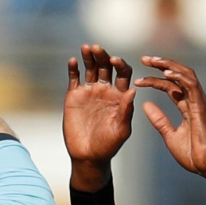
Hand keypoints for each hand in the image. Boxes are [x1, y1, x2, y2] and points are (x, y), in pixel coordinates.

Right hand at [64, 44, 135, 191]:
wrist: (88, 156)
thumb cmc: (108, 145)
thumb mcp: (121, 129)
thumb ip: (126, 110)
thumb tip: (132, 90)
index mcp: (120, 95)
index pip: (123, 73)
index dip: (120, 64)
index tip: (115, 60)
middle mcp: (106, 89)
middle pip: (105, 66)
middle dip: (102, 55)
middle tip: (97, 48)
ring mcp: (89, 91)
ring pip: (90, 68)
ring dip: (88, 57)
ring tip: (86, 48)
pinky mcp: (74, 96)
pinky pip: (74, 78)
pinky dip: (73, 69)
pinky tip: (72, 61)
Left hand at [135, 57, 205, 182]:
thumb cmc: (193, 155)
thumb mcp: (170, 135)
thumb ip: (159, 120)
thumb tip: (146, 105)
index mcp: (188, 106)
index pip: (171, 86)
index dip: (156, 79)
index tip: (139, 79)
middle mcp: (195, 100)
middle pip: (179, 75)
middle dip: (162, 65)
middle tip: (144, 59)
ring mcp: (200, 102)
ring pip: (186, 75)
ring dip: (169, 66)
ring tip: (152, 61)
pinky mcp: (202, 106)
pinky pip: (191, 86)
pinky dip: (179, 77)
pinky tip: (166, 73)